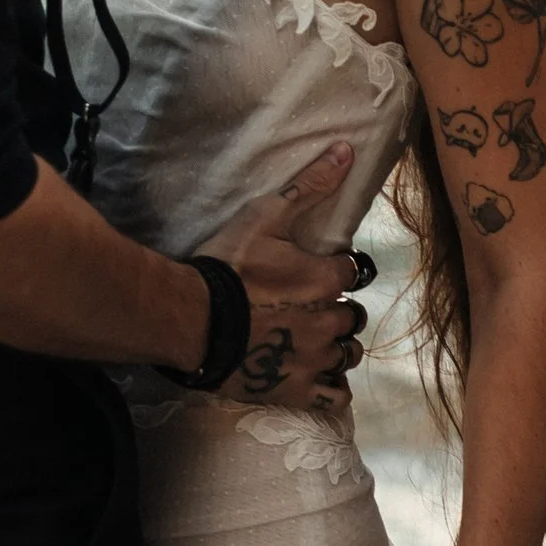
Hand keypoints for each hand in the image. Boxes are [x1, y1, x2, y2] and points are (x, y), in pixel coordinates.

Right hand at [201, 140, 365, 414]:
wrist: (192, 321)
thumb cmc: (228, 266)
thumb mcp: (266, 216)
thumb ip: (310, 186)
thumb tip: (347, 150)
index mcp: (327, 279)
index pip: (353, 271)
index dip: (336, 270)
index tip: (316, 271)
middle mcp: (331, 321)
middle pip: (353, 316)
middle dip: (338, 310)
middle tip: (309, 308)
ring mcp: (316, 359)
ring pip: (349, 354)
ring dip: (337, 346)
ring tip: (313, 341)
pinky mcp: (299, 390)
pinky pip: (336, 396)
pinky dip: (333, 387)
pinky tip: (320, 377)